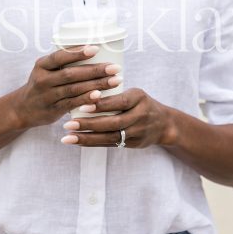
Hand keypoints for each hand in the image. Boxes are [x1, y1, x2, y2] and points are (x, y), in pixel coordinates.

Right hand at [10, 45, 121, 128]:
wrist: (23, 109)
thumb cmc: (43, 84)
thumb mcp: (46, 69)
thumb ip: (64, 62)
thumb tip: (97, 50)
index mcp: (42, 65)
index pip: (59, 56)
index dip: (77, 53)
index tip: (96, 49)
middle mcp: (43, 80)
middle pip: (71, 74)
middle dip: (95, 70)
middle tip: (115, 68)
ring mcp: (47, 96)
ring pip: (74, 89)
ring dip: (96, 85)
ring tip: (115, 80)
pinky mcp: (53, 110)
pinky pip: (72, 103)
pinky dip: (86, 99)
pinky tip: (99, 96)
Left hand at [61, 88, 176, 147]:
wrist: (164, 124)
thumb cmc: (141, 103)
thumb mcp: (134, 93)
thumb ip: (115, 94)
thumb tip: (84, 89)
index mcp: (139, 98)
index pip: (119, 102)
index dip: (101, 105)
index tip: (81, 106)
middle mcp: (140, 116)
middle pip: (113, 122)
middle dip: (89, 124)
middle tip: (68, 124)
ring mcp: (138, 132)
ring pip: (110, 137)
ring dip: (87, 138)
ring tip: (68, 137)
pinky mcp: (133, 144)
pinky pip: (110, 144)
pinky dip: (93, 143)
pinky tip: (78, 142)